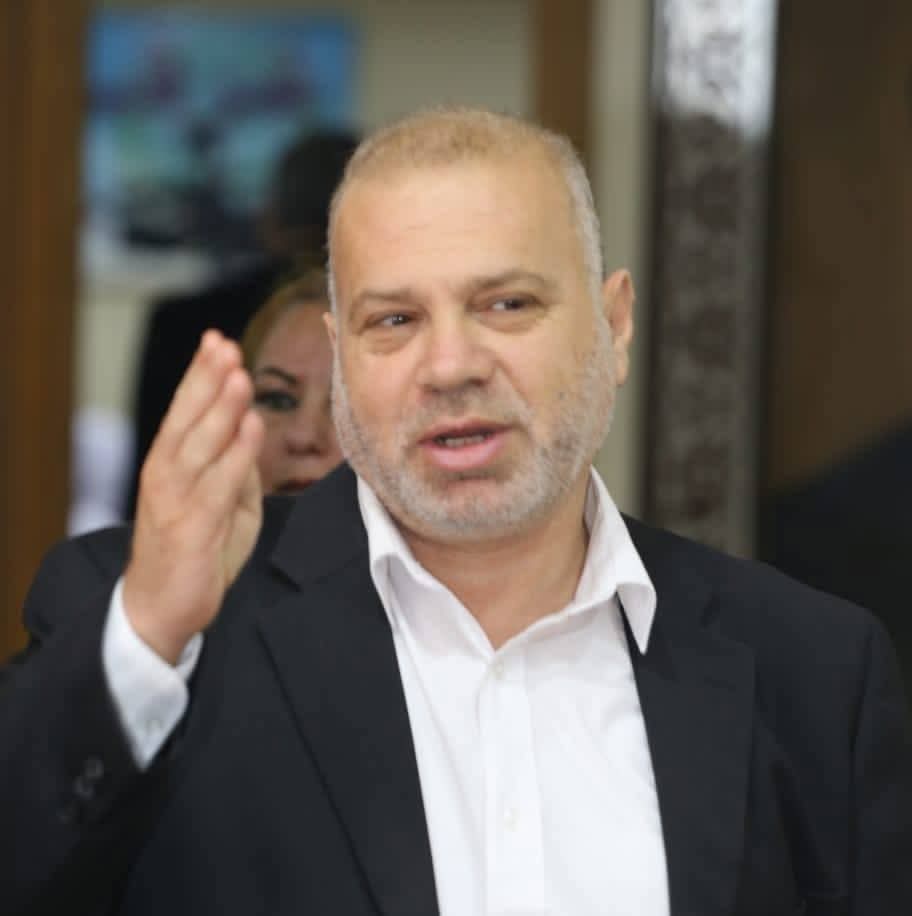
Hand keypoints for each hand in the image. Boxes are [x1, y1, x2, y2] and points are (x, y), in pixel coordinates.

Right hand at [123, 331, 264, 663]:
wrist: (162, 606)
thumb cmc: (196, 549)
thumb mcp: (225, 503)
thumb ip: (236, 469)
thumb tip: (252, 430)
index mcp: (171, 462)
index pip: (185, 409)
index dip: (201, 374)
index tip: (219, 341)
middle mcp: (166, 473)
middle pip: (187, 416)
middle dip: (207, 378)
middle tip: (226, 344)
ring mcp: (175, 498)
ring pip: (199, 442)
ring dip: (220, 407)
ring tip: (238, 373)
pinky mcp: (190, 526)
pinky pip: (217, 483)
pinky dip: (236, 453)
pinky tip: (250, 426)